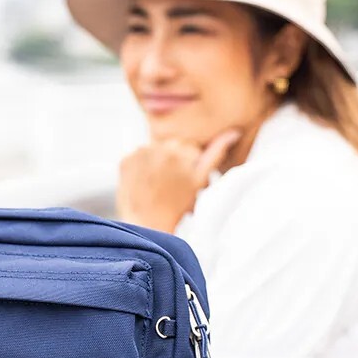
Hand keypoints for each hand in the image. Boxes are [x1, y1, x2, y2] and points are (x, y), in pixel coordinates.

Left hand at [115, 128, 240, 232]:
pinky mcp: (124, 161)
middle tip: (173, 185)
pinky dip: (139, 168)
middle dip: (174, 161)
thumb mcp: (201, 180)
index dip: (190, 164)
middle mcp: (158, 145)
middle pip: (171, 146)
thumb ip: (216, 153)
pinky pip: (135, 158)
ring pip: (153, 151)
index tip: (186, 180)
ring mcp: (139, 152)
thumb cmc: (178, 206)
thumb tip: (233, 132)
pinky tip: (145, 184)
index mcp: (180, 148)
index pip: (189, 147)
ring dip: (156, 163)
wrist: (148, 225)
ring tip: (158, 185)